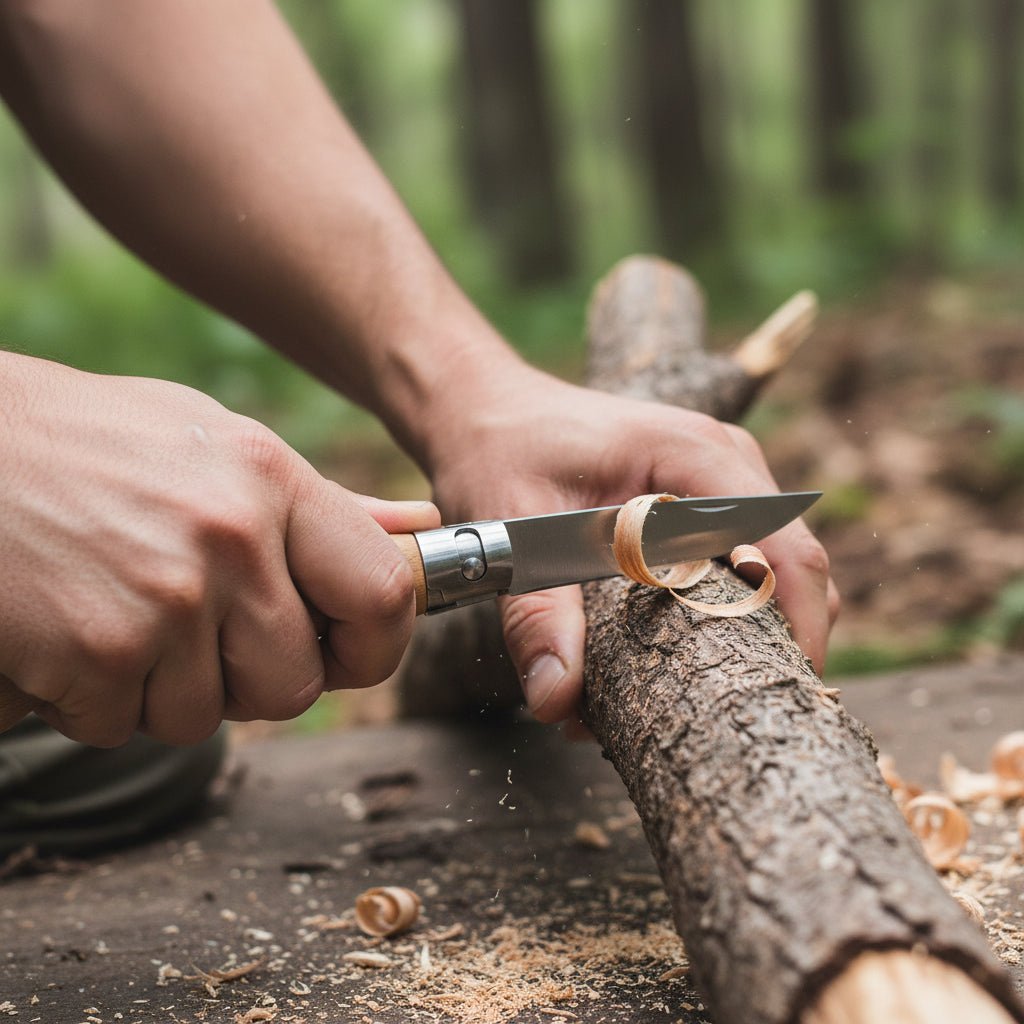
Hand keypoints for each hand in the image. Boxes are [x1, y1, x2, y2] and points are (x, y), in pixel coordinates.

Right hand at [0, 353, 438, 746]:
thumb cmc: (93, 442)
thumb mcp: (217, 445)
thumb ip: (325, 503)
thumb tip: (420, 526)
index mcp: (273, 480)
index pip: (385, 593)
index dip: (377, 645)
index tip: (346, 652)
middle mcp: (232, 539)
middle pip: (295, 684)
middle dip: (248, 680)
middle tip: (196, 632)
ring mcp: (165, 598)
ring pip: (205, 717)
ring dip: (163, 690)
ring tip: (120, 612)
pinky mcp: (96, 651)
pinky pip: (124, 725)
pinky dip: (94, 699)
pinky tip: (68, 628)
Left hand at [427, 363, 838, 725]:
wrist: (489, 409)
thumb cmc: (502, 449)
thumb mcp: (510, 530)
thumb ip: (536, 614)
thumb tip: (558, 699)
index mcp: (694, 454)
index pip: (785, 550)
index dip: (800, 628)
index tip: (781, 697)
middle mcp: (724, 462)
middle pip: (790, 568)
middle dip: (768, 647)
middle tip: (718, 713)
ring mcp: (721, 481)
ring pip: (770, 572)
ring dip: (739, 636)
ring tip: (681, 695)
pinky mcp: (704, 503)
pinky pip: (739, 563)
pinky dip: (715, 615)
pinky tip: (664, 658)